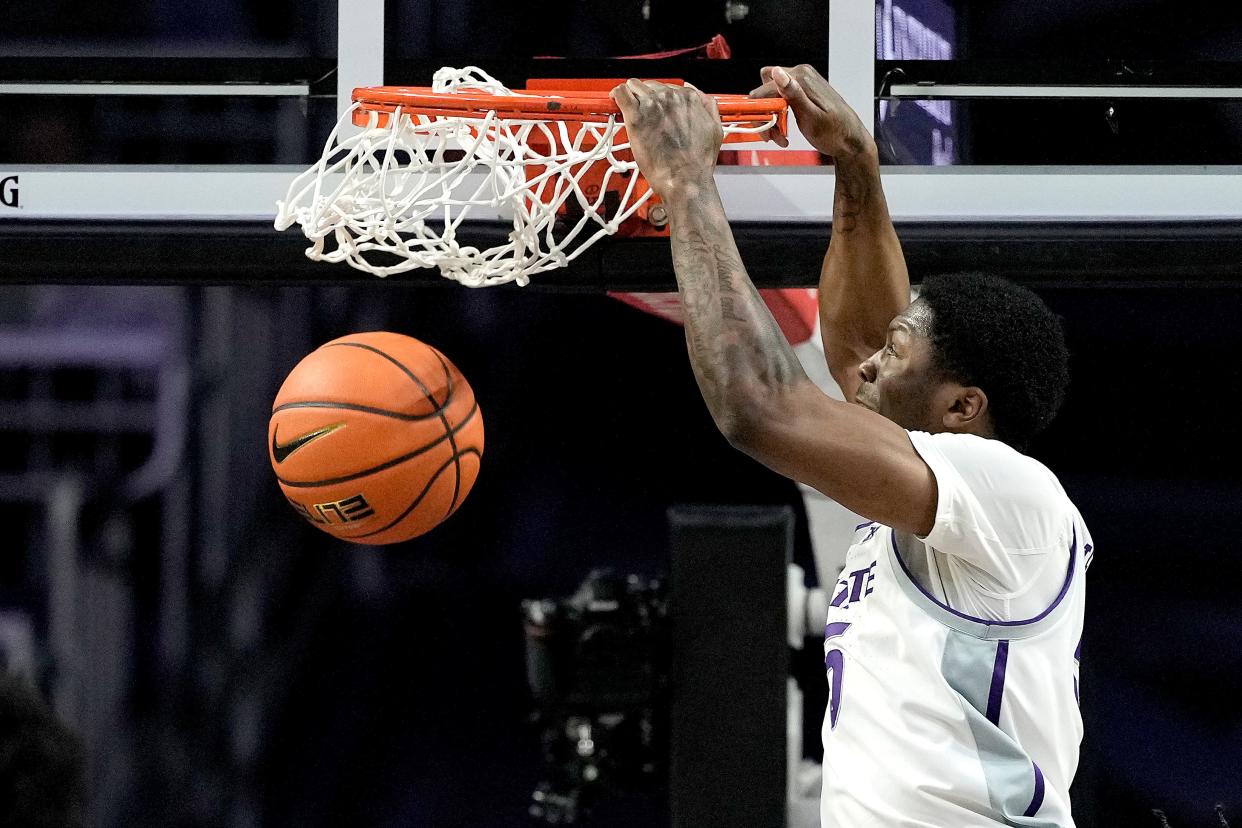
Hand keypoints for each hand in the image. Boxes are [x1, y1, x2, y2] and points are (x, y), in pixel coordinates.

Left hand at [610, 79, 723, 201]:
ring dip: (632, 96)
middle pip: (651, 86)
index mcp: (689, 99)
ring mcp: (652, 105)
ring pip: (635, 86)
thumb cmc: (698, 163)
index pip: (669, 87)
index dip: (660, 98)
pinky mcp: (636, 116)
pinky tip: (615, 101)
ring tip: (630, 109)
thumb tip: (700, 96)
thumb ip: (709, 109)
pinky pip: (621, 94)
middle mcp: (671, 97)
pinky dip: (617, 95)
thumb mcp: (716, 131)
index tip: (656, 108)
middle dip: (646, 97)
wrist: (685, 180)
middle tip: (644, 114)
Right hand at [749, 65, 873, 159]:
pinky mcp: (802, 91)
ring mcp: (802, 82)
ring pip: (770, 96)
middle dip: (765, 114)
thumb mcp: (811, 117)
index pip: (765, 88)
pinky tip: (784, 130)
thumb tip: (778, 73)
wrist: (849, 140)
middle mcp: (801, 75)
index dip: (760, 110)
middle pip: (765, 89)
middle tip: (773, 133)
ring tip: (780, 135)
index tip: (764, 127)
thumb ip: (793, 94)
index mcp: (802, 78)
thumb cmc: (835, 132)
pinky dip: (778, 116)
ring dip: (770, 117)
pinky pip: (780, 99)